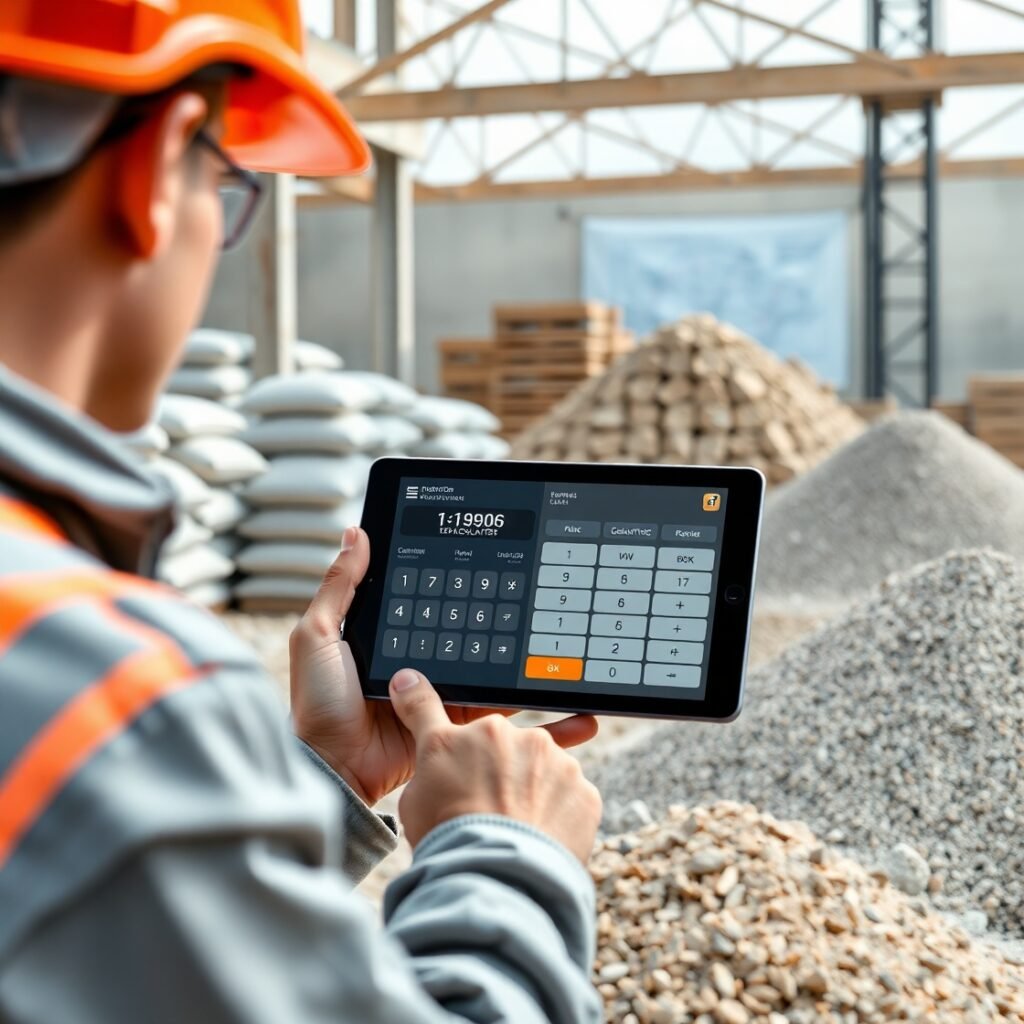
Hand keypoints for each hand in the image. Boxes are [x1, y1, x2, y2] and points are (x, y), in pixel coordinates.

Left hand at [290, 527, 591, 806]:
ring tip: (559, 642)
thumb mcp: (318, 636)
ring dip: (524, 661)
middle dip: (498, 616)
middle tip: (531, 593)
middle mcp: (419, 662)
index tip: (486, 557)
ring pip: (490, 670)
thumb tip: (356, 533)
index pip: (431, 600)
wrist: (334, 769)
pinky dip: (538, 716)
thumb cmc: (318, 704)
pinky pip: (500, 714)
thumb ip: (340, 588)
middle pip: (467, 631)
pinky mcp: (457, 724)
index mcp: (390, 637)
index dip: (454, 581)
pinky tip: (571, 710)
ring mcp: (440, 693)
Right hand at [389, 669, 601, 863]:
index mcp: (461, 737)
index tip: (410, 683)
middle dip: (496, 769)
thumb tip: (436, 763)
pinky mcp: (583, 790)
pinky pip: (569, 798)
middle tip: (487, 808)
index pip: (431, 709)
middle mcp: (512, 736)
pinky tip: (541, 839)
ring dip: (532, 791)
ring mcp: (555, 761)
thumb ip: (428, 769)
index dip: (417, 696)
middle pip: (501, 746)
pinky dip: (558, 815)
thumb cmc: (448, 841)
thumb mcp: (413, 800)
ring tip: (517, 830)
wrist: (498, 876)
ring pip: (541, 770)